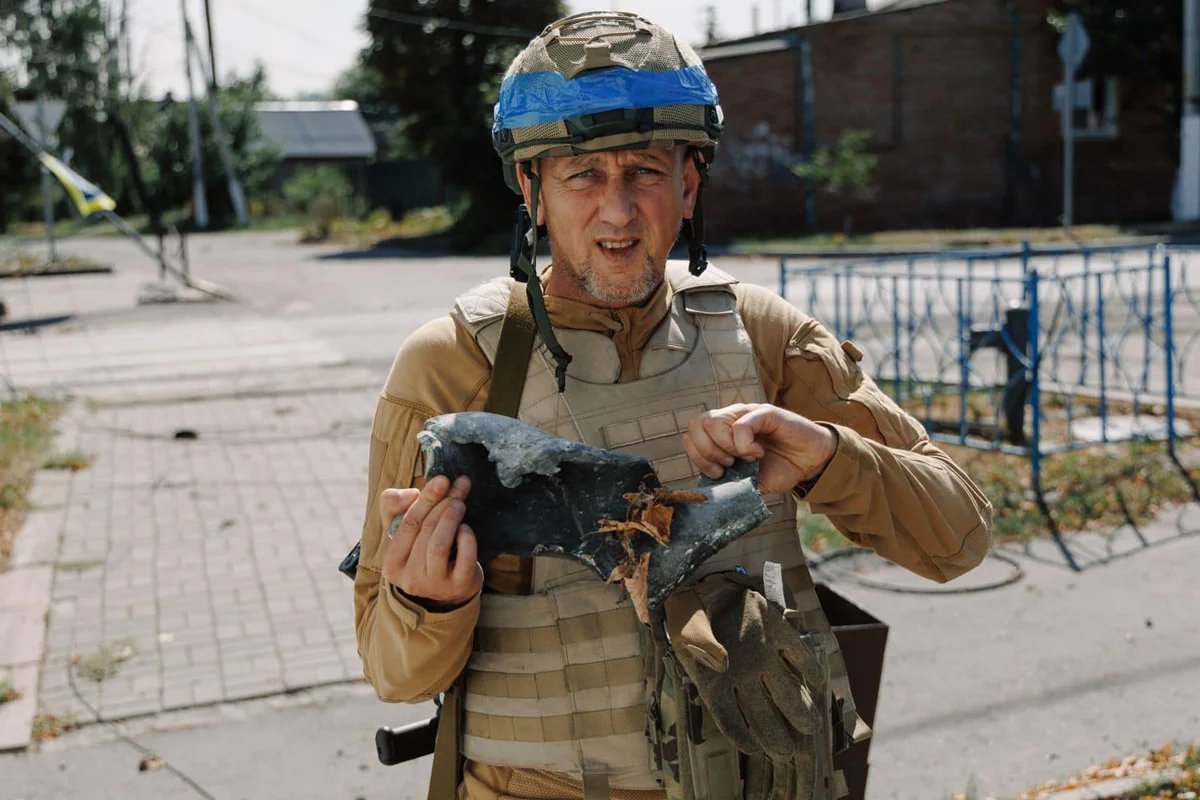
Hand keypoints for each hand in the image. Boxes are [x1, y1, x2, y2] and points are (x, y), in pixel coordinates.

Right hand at [379, 475, 482, 608]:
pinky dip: (466, 538)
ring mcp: (434, 584)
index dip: (425, 498)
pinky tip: (466, 529)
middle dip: (443, 503)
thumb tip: (410, 494)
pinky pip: (463, 557)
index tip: (442, 479)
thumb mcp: (404, 533)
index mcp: (392, 564)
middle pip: (424, 530)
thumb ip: (395, 507)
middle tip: (458, 486)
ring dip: (452, 518)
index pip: (407, 523)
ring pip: (439, 544)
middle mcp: (409, 578)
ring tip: (460, 504)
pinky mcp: (458, 586)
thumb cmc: (422, 554)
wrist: (448, 593)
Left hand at [682, 404, 836, 493]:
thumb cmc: (779, 468)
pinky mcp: (765, 413)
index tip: (718, 473)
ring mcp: (747, 413)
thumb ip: (728, 481)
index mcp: (722, 433)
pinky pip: (742, 424)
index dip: (698, 456)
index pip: (691, 435)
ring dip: (724, 446)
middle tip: (728, 465)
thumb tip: (708, 492)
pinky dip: (745, 445)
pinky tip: (758, 453)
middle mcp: (731, 419)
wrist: (810, 462)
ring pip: (713, 421)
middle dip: (707, 452)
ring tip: (744, 458)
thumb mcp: (748, 480)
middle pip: (697, 424)